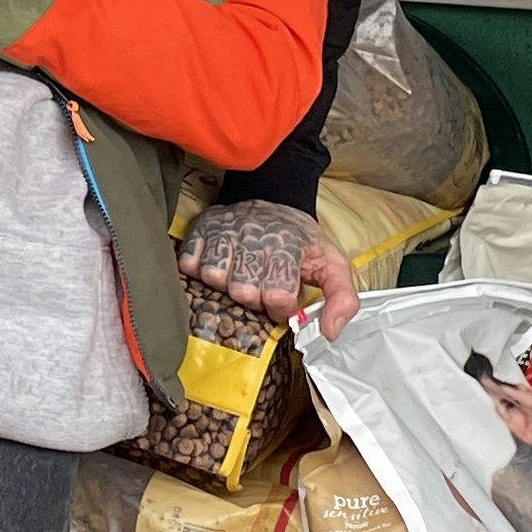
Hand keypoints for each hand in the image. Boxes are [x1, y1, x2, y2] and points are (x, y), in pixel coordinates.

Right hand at [178, 199, 359, 337]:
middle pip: (243, 291)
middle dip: (254, 297)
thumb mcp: (332, 264)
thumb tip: (330, 333)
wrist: (272, 198)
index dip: (281, 305)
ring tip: (241, 275)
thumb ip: (342, 300)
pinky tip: (221, 265)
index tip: (284, 296)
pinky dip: (200, 271)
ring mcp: (223, 232)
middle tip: (261, 286)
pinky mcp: (199, 230)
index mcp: (288, 245)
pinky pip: (189, 265)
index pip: (277, 294)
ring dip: (227, 285)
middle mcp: (253, 235)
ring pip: (214, 278)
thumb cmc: (300, 241)